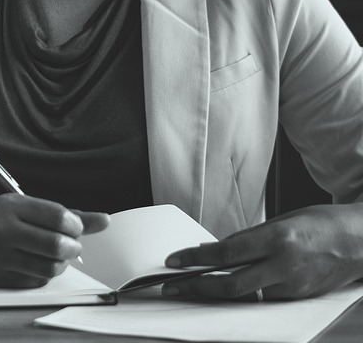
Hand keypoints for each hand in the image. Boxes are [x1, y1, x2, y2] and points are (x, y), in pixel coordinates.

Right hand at [0, 195, 108, 287]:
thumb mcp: (24, 207)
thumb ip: (64, 214)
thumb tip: (103, 221)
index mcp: (11, 207)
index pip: (57, 216)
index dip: (75, 225)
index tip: (74, 227)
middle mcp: (4, 230)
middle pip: (56, 245)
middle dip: (72, 246)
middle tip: (69, 243)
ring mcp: (0, 256)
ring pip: (50, 267)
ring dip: (61, 263)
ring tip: (55, 254)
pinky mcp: (0, 277)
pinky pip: (37, 280)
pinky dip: (45, 273)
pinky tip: (38, 263)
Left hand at [163, 204, 362, 300]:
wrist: (361, 240)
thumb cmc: (321, 225)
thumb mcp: (280, 221)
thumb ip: (246, 238)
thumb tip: (213, 250)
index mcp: (277, 239)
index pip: (226, 252)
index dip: (196, 259)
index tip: (174, 261)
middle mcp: (285, 265)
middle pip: (232, 284)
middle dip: (198, 287)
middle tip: (173, 287)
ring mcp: (294, 285)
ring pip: (247, 294)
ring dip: (218, 292)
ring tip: (193, 287)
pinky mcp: (299, 297)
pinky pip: (264, 297)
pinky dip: (243, 293)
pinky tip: (227, 287)